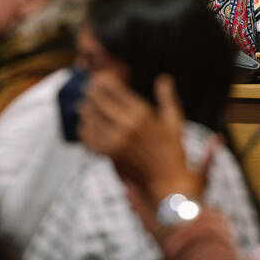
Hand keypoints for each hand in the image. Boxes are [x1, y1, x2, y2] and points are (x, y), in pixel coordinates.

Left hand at [79, 71, 202, 203]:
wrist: (166, 182)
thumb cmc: (173, 150)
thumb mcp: (174, 121)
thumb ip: (167, 97)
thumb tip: (164, 78)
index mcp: (142, 114)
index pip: (115, 90)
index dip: (104, 81)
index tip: (99, 77)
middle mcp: (126, 126)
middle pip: (99, 101)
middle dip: (92, 92)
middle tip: (88, 87)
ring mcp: (115, 141)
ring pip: (91, 118)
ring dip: (86, 108)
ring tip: (84, 104)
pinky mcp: (108, 154)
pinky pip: (88, 138)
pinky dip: (84, 129)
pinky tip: (85, 124)